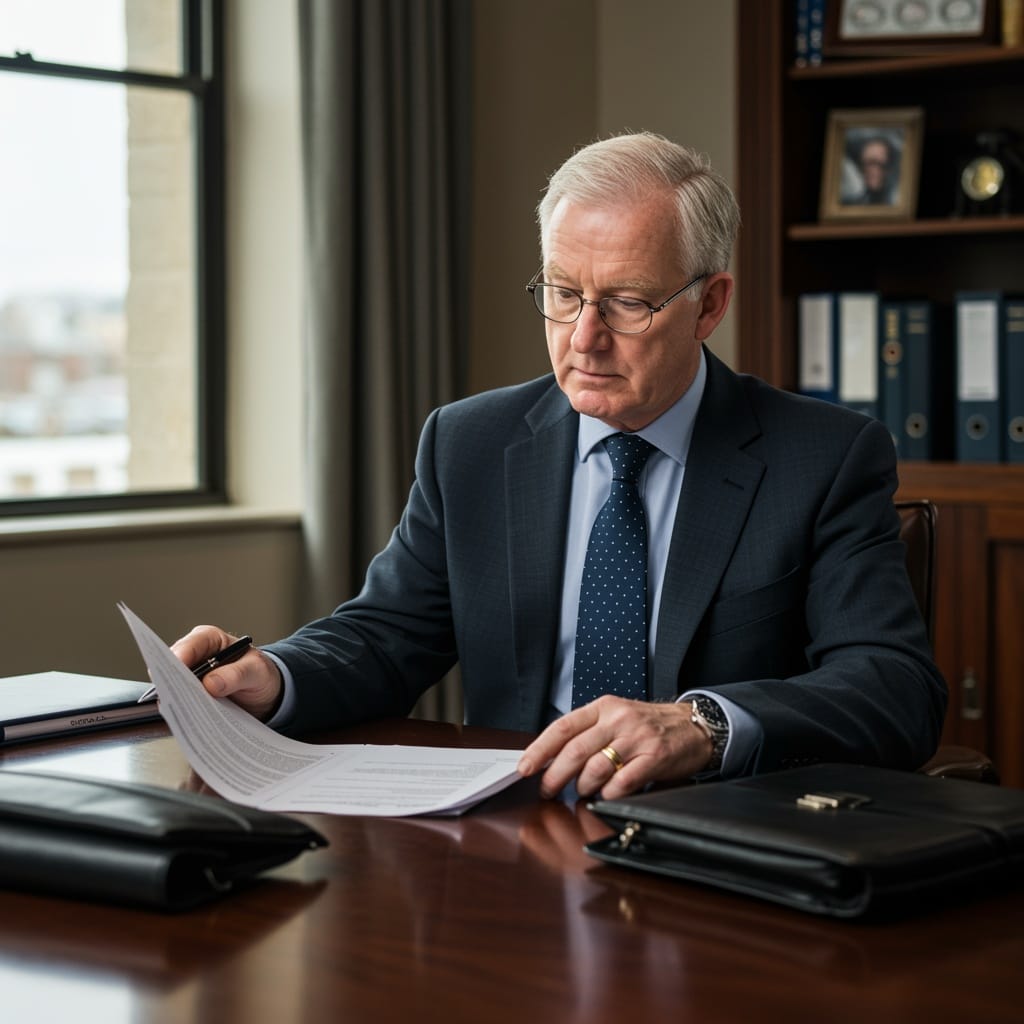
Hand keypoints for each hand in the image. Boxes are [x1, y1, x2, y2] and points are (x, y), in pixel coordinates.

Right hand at [171, 625, 282, 720]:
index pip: (188, 646)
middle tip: (177, 699)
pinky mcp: (190, 695)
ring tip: (184, 713)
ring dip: (177, 700)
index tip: (177, 676)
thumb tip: (211, 684)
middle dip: (174, 682)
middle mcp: (196, 655)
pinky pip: (181, 703)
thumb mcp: (257, 671)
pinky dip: (184, 711)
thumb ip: (238, 674)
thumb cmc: (260, 674)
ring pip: (174, 687)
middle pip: (173, 667)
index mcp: (210, 639)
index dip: (179, 659)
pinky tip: (189, 720)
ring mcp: (191, 677)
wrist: (266, 694)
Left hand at [516, 695, 712, 799]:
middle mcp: (618, 719)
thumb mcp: (616, 717)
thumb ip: (589, 733)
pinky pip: (623, 782)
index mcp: (603, 707)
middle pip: (575, 750)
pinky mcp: (655, 757)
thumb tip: (551, 760)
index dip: (540, 749)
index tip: (525, 767)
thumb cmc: (649, 725)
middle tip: (547, 790)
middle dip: (555, 775)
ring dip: (583, 786)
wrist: (694, 725)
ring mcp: (637, 738)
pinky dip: (609, 794)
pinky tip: (608, 795)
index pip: (563, 727)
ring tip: (583, 791)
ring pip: (596, 768)